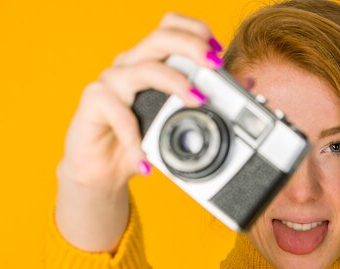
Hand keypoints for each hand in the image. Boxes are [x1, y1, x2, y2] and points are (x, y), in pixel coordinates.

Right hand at [57, 12, 222, 190]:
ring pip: (144, 69)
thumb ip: (201, 106)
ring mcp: (110, 82)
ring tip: (197, 100)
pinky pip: (119, 113)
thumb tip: (246, 88)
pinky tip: (145, 160)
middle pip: (160, 37)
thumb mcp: (175, 124)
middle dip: (192, 46)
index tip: (218, 50)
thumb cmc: (139, 143)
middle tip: (215, 66)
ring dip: (175, 83)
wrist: (101, 171)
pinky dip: (135, 139)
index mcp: (149, 63)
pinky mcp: (93, 102)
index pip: (170, 27)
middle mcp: (129, 65)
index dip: (195, 30)